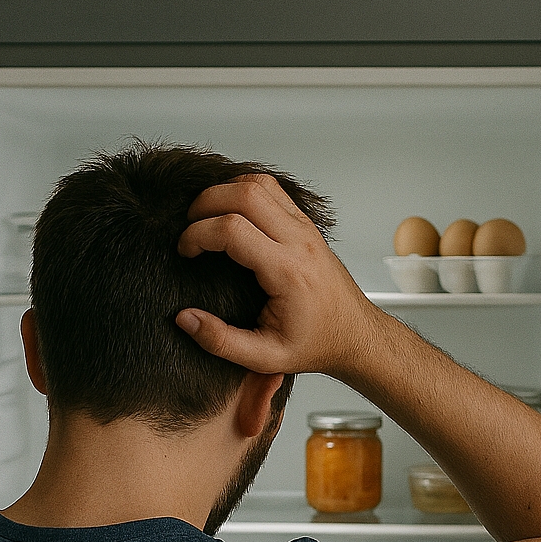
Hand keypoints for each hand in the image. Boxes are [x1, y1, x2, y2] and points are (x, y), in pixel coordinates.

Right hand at [176, 174, 384, 379]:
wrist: (355, 336)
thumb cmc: (316, 344)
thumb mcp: (265, 358)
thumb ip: (221, 342)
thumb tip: (185, 319)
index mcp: (287, 272)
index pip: (233, 230)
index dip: (198, 234)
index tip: (185, 251)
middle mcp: (299, 242)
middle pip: (245, 194)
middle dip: (205, 203)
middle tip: (189, 226)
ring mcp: (305, 229)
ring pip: (260, 183)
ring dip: (225, 191)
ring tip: (206, 216)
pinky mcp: (306, 225)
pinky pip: (273, 190)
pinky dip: (245, 191)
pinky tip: (231, 211)